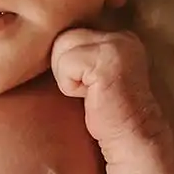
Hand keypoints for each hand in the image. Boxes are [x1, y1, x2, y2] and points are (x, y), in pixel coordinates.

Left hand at [51, 29, 167, 156]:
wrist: (130, 139)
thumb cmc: (105, 114)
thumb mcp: (90, 76)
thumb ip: (79, 54)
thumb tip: (42, 45)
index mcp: (119, 37)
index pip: (70, 34)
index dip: (68, 64)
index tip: (88, 86)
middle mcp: (121, 36)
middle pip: (63, 38)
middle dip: (65, 69)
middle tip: (88, 91)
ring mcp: (117, 45)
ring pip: (61, 47)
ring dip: (67, 77)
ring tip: (90, 93)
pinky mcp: (108, 59)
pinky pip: (66, 64)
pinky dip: (70, 86)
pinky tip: (92, 98)